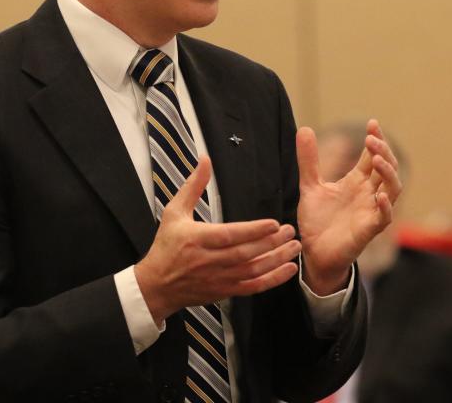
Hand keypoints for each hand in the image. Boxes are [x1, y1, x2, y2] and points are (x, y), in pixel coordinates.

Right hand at [135, 156, 300, 323]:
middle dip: (271, 243)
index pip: (229, 236)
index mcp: (197, 240)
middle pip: (245, 253)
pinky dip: (273, 279)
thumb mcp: (174, 212)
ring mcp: (219, 279)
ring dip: (276, 259)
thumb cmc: (166, 246)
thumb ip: (193, 186)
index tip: (273, 223)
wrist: (157, 286)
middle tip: (290, 230)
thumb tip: (205, 160)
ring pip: (253, 270)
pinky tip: (288, 269)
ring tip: (294, 246)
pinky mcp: (225, 291)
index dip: (253, 231)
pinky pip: (253, 287)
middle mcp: (210, 261)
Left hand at [296, 119, 402, 294]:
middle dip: (383, 152)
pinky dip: (385, 205)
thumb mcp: (310, 186)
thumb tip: (303, 128)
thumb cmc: (318, 222)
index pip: (373, 156)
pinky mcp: (369, 230)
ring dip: (388, 173)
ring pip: (392, 189)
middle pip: (387, 168)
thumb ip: (309, 160)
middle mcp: (368, 194)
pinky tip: (379, 194)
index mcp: (357, 182)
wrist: (314, 254)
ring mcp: (371, 211)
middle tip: (372, 138)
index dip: (376, 139)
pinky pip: (384, 217)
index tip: (372, 123)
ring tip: (377, 159)